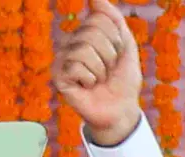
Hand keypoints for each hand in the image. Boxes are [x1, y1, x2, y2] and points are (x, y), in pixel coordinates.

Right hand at [53, 0, 142, 145]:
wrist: (121, 110)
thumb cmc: (123, 80)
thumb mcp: (126, 46)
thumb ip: (114, 20)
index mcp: (87, 33)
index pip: (99, 18)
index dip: (116, 39)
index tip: (117, 56)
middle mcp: (71, 42)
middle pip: (93, 32)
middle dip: (110, 55)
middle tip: (108, 71)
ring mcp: (63, 59)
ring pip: (84, 49)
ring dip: (101, 69)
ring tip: (99, 80)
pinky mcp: (58, 76)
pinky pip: (76, 66)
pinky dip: (90, 79)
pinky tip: (87, 87)